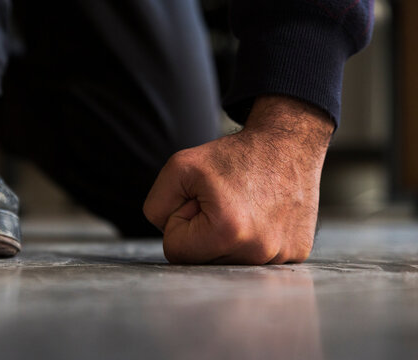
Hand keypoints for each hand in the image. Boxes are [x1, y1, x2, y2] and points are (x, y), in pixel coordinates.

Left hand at [143, 95, 333, 263]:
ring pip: (228, 263)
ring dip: (226, 238)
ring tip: (242, 208)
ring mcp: (281, 256)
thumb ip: (156, 206)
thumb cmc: (233, 155)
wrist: (288, 144)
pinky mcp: (296, 254)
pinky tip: (262, 214)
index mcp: (226, 232)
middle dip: (202, 234)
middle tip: (221, 203)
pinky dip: (251, 239)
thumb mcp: (179, 168)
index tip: (199, 201)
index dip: (179, 222)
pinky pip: (255, 259)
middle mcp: (258, 252)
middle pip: (202, 262)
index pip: (175, 251)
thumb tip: (166, 236)